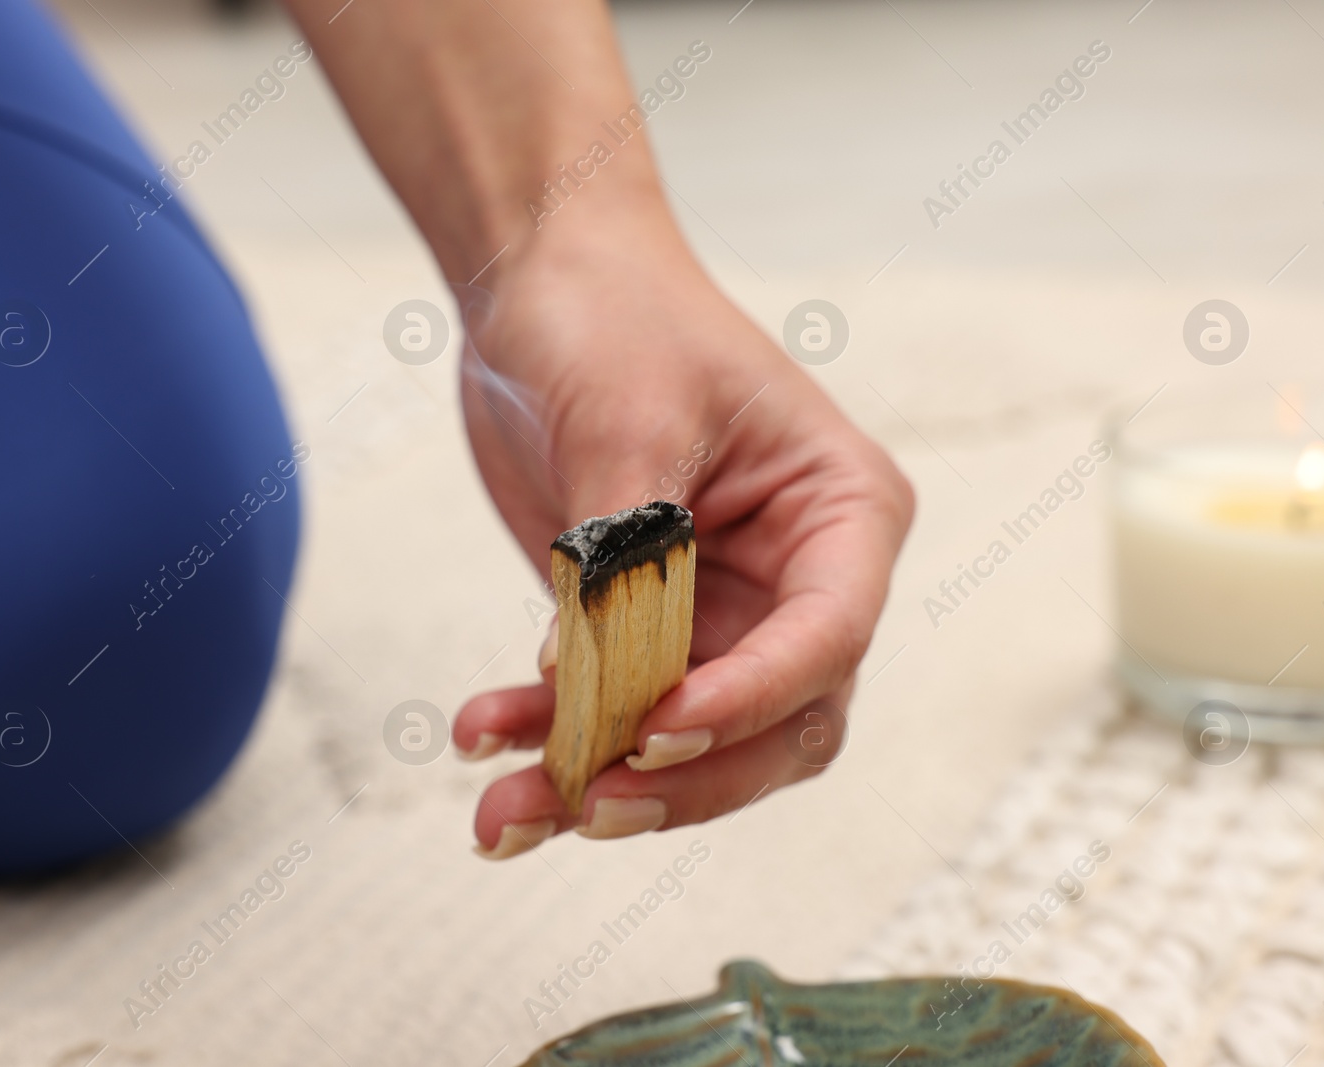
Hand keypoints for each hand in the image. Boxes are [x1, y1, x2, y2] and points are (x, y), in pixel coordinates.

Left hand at [452, 205, 913, 857]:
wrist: (540, 281)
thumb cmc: (614, 318)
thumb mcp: (627, 429)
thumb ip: (628, 564)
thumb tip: (603, 693)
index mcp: (841, 514)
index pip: (825, 639)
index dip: (748, 699)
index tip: (656, 728)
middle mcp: (798, 578)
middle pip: (777, 724)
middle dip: (684, 778)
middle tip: (590, 803)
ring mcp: (723, 610)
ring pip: (689, 743)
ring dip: (598, 780)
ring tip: (501, 813)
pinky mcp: (645, 625)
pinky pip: (613, 710)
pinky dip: (552, 736)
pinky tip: (482, 735)